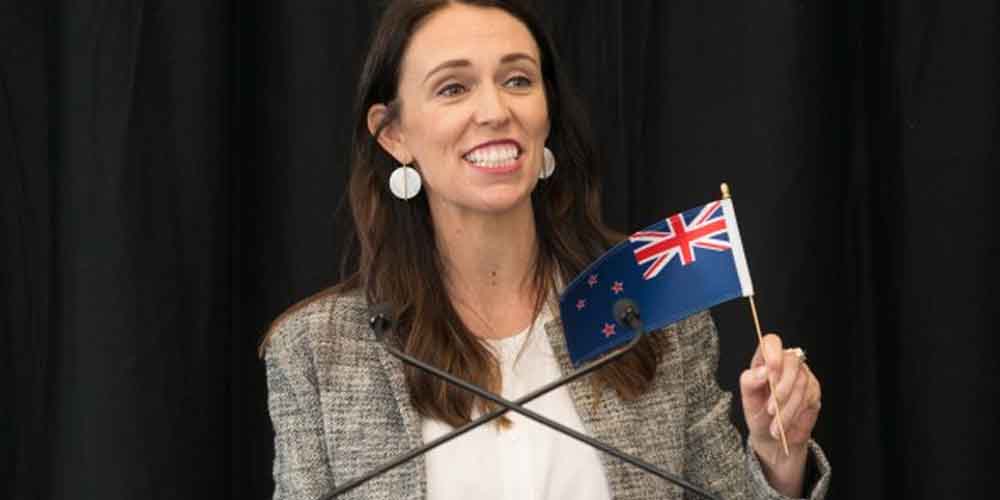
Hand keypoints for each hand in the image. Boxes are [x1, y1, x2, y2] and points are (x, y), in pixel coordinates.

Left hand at [739, 334, 820, 493]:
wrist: (774, 440)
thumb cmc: (759, 415)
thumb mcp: (748, 400)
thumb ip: (750, 382)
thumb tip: (763, 370)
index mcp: (765, 361)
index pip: (771, 342)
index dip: (773, 352)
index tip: (770, 372)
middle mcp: (785, 365)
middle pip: (791, 361)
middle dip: (781, 388)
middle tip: (770, 409)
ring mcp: (802, 376)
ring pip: (800, 383)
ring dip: (786, 407)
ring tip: (775, 425)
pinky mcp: (814, 390)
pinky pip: (808, 396)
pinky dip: (795, 412)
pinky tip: (785, 423)